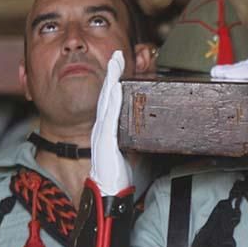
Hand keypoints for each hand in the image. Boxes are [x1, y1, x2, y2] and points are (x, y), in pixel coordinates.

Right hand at [89, 51, 130, 195]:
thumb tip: (146, 130)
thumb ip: (132, 138)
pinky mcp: (104, 139)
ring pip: (106, 100)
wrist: (107, 192)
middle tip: (117, 54)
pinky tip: (116, 86)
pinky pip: (108, 115)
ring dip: (111, 79)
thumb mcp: (127, 152)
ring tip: (115, 61)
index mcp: (106, 130)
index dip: (113, 80)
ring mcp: (101, 132)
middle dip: (111, 73)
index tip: (118, 63)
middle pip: (106, 95)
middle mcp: (102, 128)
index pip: (110, 100)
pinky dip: (112, 99)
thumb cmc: (119, 175)